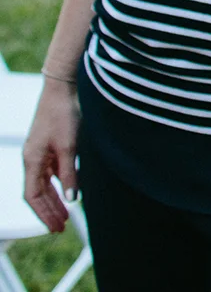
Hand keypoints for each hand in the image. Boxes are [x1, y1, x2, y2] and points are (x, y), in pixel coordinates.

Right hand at [21, 76, 78, 233]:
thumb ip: (70, 173)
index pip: (33, 196)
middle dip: (49, 211)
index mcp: (32, 160)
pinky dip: (59, 183)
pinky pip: (52, 171)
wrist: (63, 88)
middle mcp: (32, 158)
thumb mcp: (70, 146)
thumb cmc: (63, 114)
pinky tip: (70, 190)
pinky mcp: (50, 145)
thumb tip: (72, 198)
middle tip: (60, 228)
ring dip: (54, 199)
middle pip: (37, 192)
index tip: (55, 227)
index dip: (43, 213)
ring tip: (66, 214)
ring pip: (44, 183)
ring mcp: (40, 152)